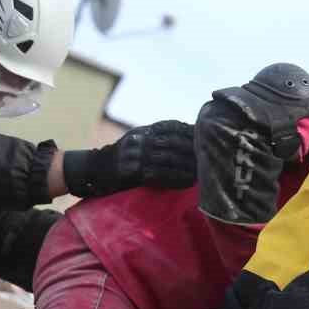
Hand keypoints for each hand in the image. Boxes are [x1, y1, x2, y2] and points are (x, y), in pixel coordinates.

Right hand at [62, 120, 196, 197]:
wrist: (96, 169)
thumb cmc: (122, 156)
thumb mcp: (138, 139)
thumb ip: (158, 136)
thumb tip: (186, 134)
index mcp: (143, 132)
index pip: (170, 127)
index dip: (189, 131)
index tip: (206, 135)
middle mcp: (139, 140)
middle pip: (172, 142)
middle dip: (193, 149)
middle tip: (212, 154)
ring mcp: (135, 156)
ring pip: (168, 159)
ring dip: (188, 165)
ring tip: (205, 169)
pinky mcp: (133, 173)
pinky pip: (159, 175)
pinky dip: (176, 178)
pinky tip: (189, 181)